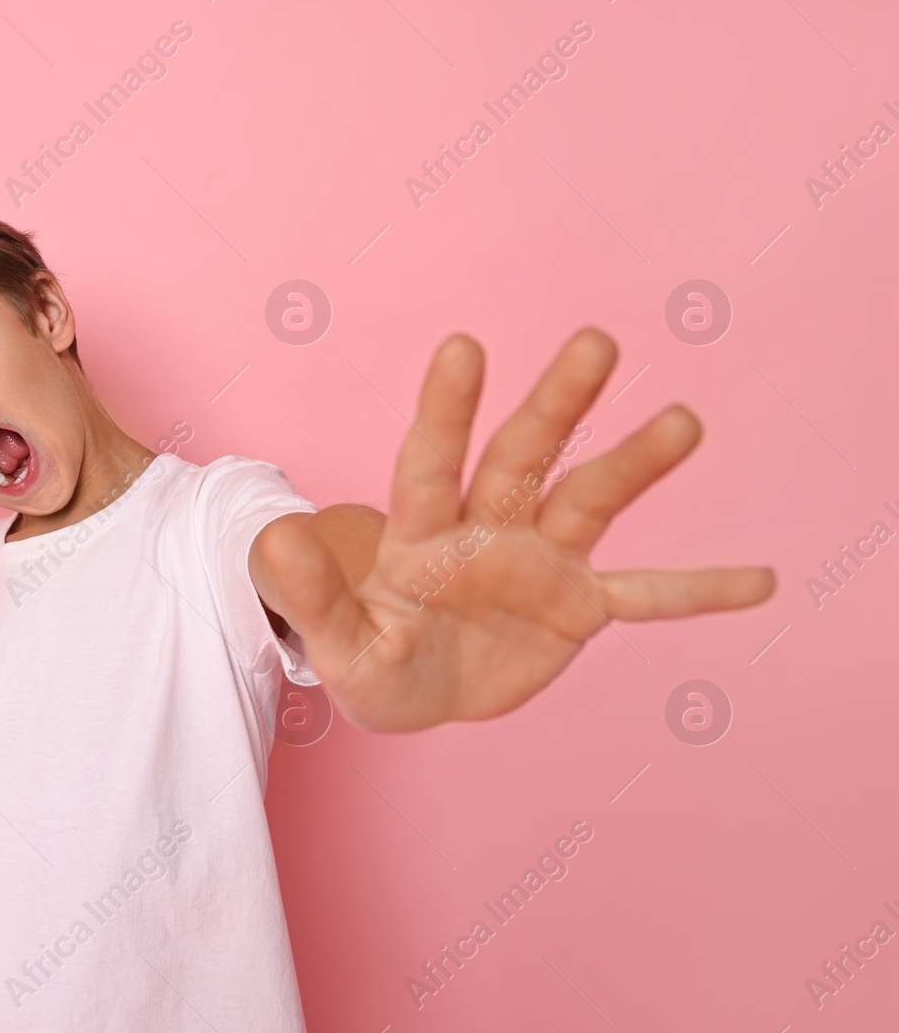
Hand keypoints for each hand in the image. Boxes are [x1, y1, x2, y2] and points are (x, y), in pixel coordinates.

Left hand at [261, 328, 775, 731]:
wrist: (415, 690)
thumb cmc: (370, 659)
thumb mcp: (338, 645)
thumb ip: (311, 595)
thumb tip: (273, 537)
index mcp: (419, 532)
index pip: (430, 461)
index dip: (445, 408)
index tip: (462, 345)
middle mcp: (485, 527)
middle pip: (522, 456)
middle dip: (557, 404)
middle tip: (595, 342)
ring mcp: (537, 561)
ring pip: (588, 500)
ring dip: (633, 465)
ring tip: (683, 422)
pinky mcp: (576, 605)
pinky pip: (643, 594)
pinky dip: (696, 590)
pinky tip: (759, 580)